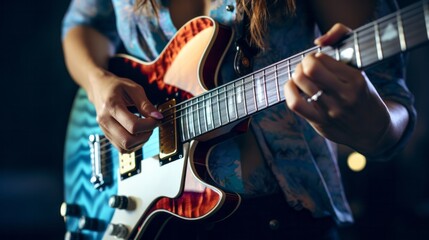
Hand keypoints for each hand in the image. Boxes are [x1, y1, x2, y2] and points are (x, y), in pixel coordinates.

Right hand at [88, 70, 162, 152]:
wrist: (99, 88)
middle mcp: (105, 120)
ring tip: (145, 129)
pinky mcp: (107, 135)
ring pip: (125, 148)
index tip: (156, 119)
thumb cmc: (117, 87)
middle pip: (128, 141)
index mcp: (112, 106)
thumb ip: (146, 104)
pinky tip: (138, 134)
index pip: (133, 126)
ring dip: (140, 142)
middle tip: (151, 126)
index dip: (150, 125)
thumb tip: (158, 117)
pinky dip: (134, 145)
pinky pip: (122, 148)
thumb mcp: (134, 88)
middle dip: (145, 136)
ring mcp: (104, 129)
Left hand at [283, 23, 391, 153]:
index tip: (317, 62)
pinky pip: (296, 103)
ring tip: (300, 77)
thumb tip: (319, 41)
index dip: (313, 57)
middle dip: (303, 64)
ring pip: (301, 84)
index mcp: (356, 79)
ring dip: (296, 76)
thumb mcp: (360, 69)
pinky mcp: (321, 122)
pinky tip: (292, 88)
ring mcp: (332, 110)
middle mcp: (345, 95)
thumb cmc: (362, 93)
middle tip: (306, 69)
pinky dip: (289, 92)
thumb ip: (343, 40)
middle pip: (310, 70)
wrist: (373, 130)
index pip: (322, 59)